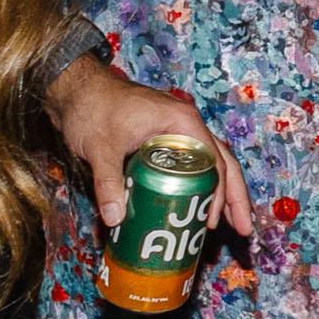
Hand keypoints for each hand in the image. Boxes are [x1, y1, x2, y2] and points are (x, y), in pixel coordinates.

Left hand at [44, 55, 233, 265]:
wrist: (74, 88)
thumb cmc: (92, 107)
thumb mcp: (101, 146)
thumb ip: (107, 182)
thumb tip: (116, 220)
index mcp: (182, 122)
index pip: (213, 160)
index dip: (219, 193)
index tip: (214, 222)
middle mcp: (186, 127)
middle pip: (222, 164)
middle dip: (235, 197)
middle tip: (243, 229)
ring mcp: (176, 134)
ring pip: (209, 165)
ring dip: (220, 193)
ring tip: (226, 225)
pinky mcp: (162, 143)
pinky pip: (189, 166)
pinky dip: (197, 187)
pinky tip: (193, 208)